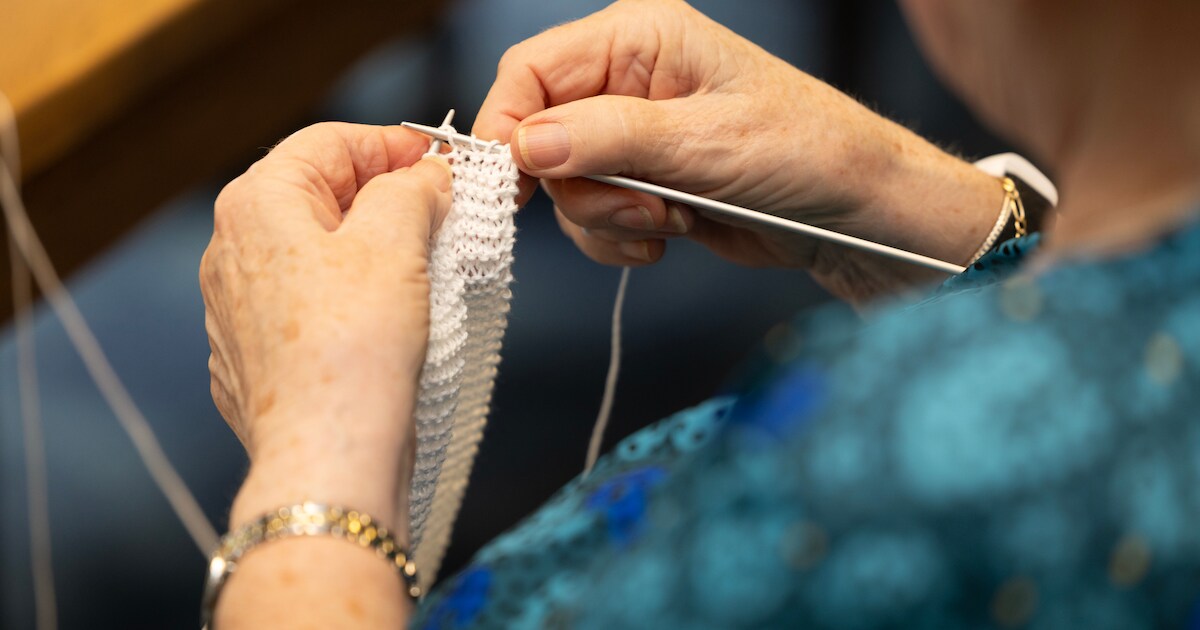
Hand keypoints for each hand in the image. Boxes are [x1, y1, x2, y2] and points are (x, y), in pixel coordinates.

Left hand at [200, 122, 449, 506]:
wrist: (327, 454)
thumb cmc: (354, 345)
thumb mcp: (395, 240)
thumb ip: (411, 188)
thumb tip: (424, 175)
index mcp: (257, 204)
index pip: (329, 142)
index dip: (392, 143)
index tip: (441, 160)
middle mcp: (231, 251)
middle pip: (317, 196)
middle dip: (382, 196)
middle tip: (442, 209)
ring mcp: (234, 310)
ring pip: (312, 254)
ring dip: (368, 249)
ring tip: (423, 263)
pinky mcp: (253, 360)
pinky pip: (305, 306)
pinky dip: (347, 298)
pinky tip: (385, 317)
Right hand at [475, 0, 999, 300]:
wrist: (857, 216)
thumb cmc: (806, 153)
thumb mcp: (705, 142)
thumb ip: (609, 139)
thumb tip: (526, 145)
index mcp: (640, 39)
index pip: (532, 70)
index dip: (508, 127)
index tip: (510, 184)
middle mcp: (628, 82)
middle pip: (540, 135)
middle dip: (580, 186)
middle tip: (639, 207)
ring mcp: (633, 137)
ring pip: (564, 186)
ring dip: (606, 218)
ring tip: (668, 221)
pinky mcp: (643, 184)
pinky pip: (592, 216)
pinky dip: (618, 238)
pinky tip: (668, 237)